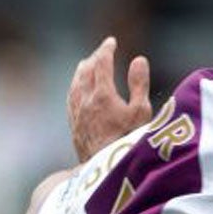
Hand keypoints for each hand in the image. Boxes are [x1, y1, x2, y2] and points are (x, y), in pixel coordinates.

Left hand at [68, 36, 151, 161]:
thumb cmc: (128, 142)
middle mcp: (85, 102)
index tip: (111, 42)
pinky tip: (76, 91)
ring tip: (86, 65)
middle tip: (102, 52)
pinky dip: (75, 88)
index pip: (101, 63)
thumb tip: (138, 59)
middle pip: (85, 71)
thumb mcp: (141, 112)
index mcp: (102, 94)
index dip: (106, 49)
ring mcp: (77, 116)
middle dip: (94, 58)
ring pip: (75, 86)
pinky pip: (71, 101)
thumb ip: (139, 84)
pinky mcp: (74, 128)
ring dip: (81, 72)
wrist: (106, 171)